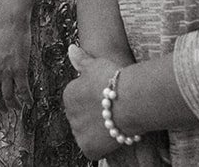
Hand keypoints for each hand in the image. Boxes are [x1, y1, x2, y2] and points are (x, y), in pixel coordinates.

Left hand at [64, 43, 127, 160]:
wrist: (129, 99)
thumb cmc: (114, 79)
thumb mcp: (95, 64)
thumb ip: (81, 60)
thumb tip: (71, 49)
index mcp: (69, 95)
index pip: (80, 100)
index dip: (96, 100)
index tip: (108, 99)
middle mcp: (69, 114)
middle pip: (83, 117)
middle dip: (95, 116)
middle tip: (114, 112)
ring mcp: (78, 132)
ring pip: (87, 133)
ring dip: (98, 131)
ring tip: (116, 123)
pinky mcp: (88, 148)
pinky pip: (93, 150)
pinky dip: (103, 147)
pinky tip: (114, 136)